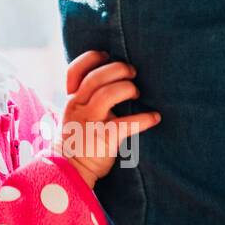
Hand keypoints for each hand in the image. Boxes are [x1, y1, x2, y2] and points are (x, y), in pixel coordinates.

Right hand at [51, 50, 161, 185]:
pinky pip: (125, 124)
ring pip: (108, 94)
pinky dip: (144, 119)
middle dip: (118, 69)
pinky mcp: (103, 139)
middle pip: (96, 77)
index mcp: (72, 99)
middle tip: (132, 73)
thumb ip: (88, 97)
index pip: (75, 70)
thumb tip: (114, 78)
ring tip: (138, 93)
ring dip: (127, 89)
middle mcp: (78, 107)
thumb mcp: (76, 114)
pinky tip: (154, 117)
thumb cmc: (79, 138)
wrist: (71, 170)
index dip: (91, 59)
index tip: (106, 55)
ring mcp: (89, 122)